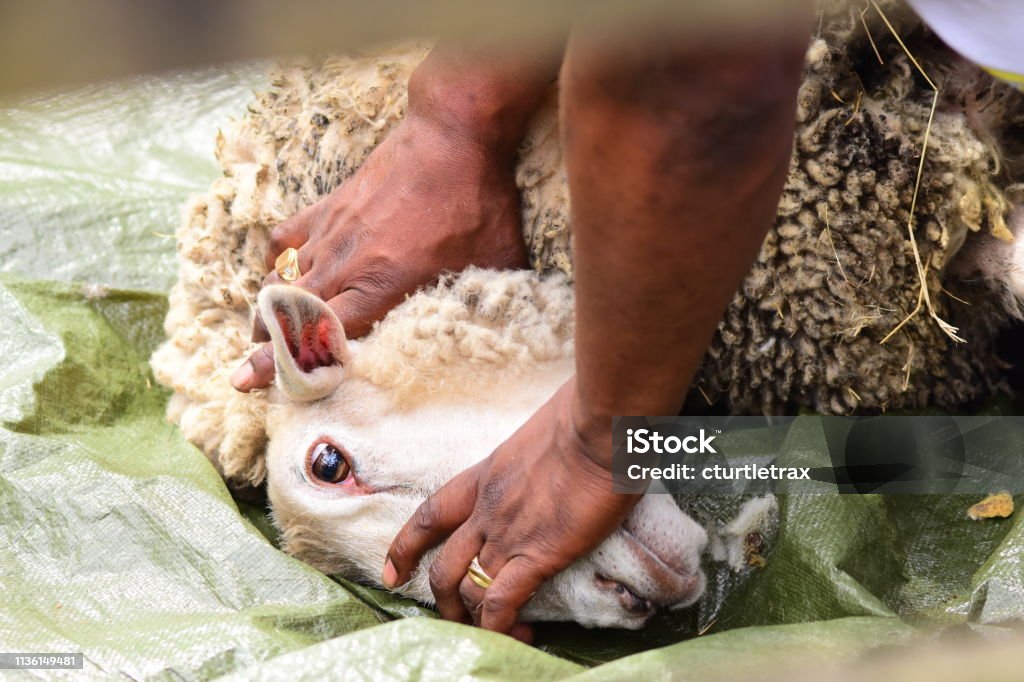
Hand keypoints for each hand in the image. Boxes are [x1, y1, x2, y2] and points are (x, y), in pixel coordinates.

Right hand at [230, 111, 527, 390]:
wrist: (453, 136)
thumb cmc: (479, 203)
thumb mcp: (495, 264)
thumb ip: (489, 302)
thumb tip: (508, 331)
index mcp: (381, 288)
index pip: (318, 337)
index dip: (280, 363)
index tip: (247, 379)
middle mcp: (347, 265)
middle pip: (288, 315)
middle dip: (263, 345)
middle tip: (247, 371)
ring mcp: (332, 233)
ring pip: (284, 282)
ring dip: (271, 310)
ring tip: (264, 332)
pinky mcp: (329, 206)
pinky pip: (285, 238)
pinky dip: (276, 260)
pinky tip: (278, 271)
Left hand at [382, 379, 640, 640]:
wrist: (600, 426)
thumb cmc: (583, 415)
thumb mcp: (540, 431)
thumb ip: (536, 453)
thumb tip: (558, 451)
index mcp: (484, 476)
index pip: (432, 515)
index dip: (406, 547)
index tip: (393, 571)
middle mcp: (486, 510)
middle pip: (443, 566)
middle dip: (442, 600)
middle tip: (454, 617)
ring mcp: (508, 534)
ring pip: (469, 590)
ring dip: (474, 618)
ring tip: (492, 633)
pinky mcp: (539, 554)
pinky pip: (504, 602)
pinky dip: (502, 627)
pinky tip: (517, 637)